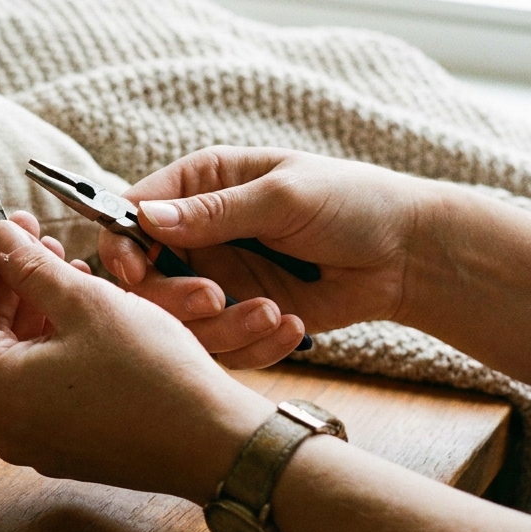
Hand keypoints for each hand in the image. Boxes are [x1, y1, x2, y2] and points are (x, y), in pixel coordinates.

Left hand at [0, 209, 273, 503]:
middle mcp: (1, 421)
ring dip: (30, 303)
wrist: (217, 444)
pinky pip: (40, 380)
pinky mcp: (63, 442)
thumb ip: (29, 267)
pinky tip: (75, 303)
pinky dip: (50, 338)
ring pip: (14, 354)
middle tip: (28, 229)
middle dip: (5, 275)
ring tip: (57, 258)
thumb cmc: (154, 376)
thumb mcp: (85, 303)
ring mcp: (32, 438)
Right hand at [98, 147, 436, 366]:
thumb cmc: (353, 203)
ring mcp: (217, 277)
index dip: (122, 245)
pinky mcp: (240, 316)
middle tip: (214, 298)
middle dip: (172, 297)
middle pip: (144, 277)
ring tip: (273, 314)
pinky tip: (291, 327)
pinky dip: (251, 345)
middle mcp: (199, 233)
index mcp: (200, 185)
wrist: (409, 257)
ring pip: (179, 320)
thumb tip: (146, 217)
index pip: (132, 214)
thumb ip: (215, 211)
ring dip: (221, 327)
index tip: (133, 271)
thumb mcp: (284, 198)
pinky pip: (221, 346)